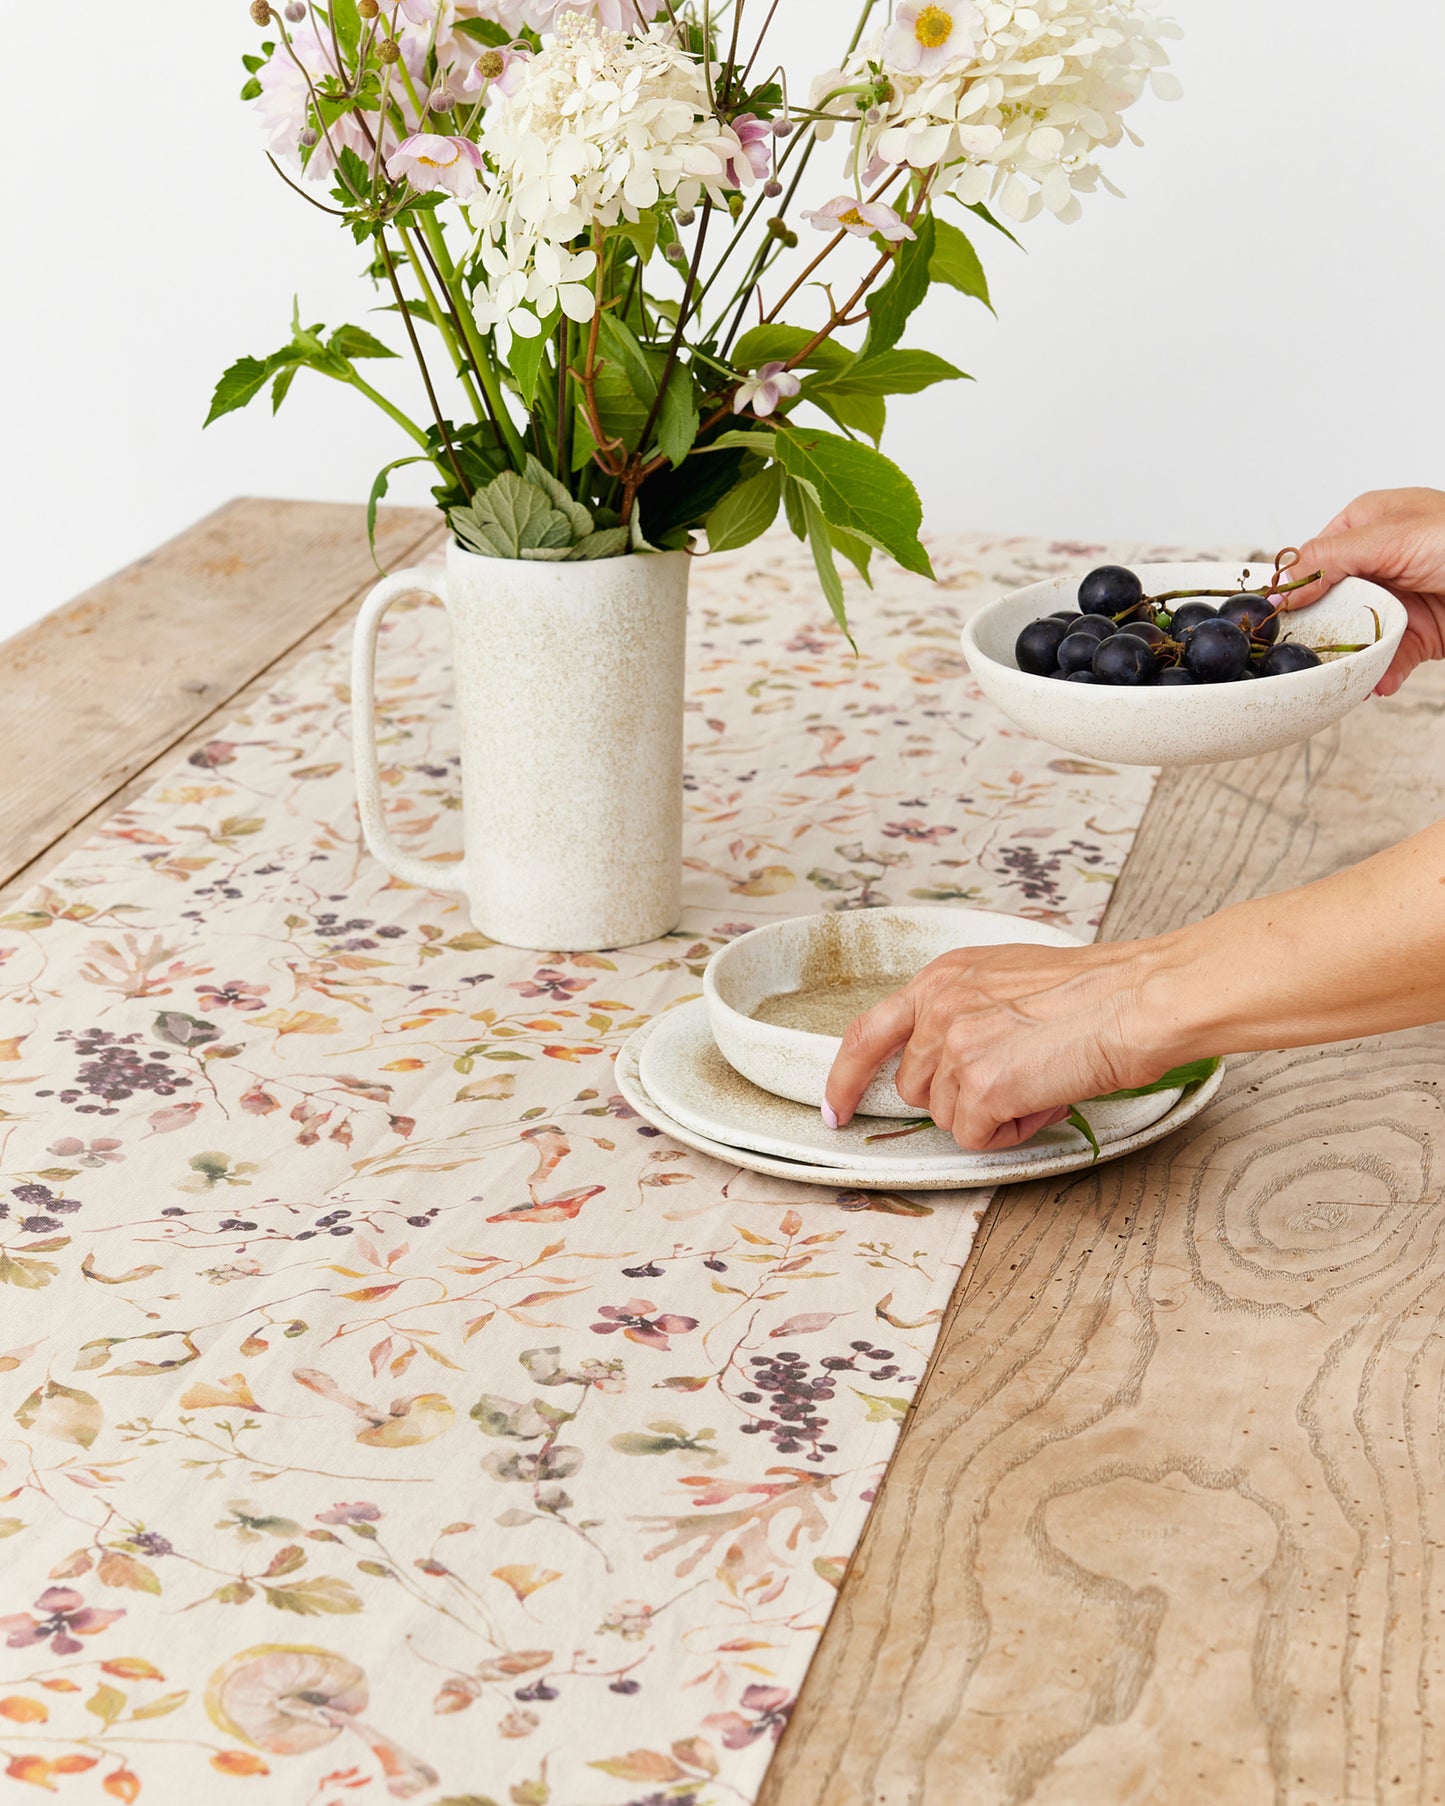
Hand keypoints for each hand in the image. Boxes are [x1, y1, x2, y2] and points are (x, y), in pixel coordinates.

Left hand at [822, 940, 1173, 1152]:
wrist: (1138, 1000)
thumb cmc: (1095, 991)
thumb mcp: (1008, 979)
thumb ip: (966, 1011)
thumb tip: (952, 1061)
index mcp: (942, 977)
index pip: (867, 1033)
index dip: (845, 1078)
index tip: (836, 1108)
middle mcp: (938, 1007)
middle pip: (916, 1089)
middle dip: (960, 1096)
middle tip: (1018, 1075)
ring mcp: (955, 1046)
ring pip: (949, 1117)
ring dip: (992, 1112)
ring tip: (1040, 1079)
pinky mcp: (980, 1087)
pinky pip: (978, 1137)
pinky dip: (1012, 1131)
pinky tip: (1045, 1097)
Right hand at [1287, 487, 1444, 695]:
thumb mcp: (1390, 536)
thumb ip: (1330, 559)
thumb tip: (1282, 586)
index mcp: (1367, 525)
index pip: (1314, 559)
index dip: (1297, 589)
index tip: (1281, 617)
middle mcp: (1379, 562)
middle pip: (1330, 603)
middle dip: (1322, 632)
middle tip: (1309, 654)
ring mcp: (1398, 599)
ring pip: (1355, 635)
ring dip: (1349, 660)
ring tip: (1343, 677)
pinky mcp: (1417, 633)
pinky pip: (1386, 658)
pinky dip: (1380, 674)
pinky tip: (1377, 684)